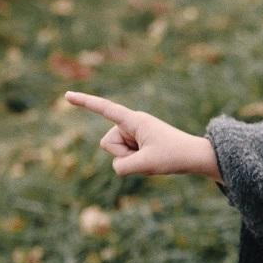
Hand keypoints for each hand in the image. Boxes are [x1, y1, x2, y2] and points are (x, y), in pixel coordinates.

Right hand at [65, 90, 220, 180]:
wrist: (195, 157)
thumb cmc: (174, 156)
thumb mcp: (146, 164)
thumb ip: (123, 167)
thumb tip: (117, 167)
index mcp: (134, 121)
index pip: (105, 109)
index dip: (85, 102)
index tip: (67, 95)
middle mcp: (131, 124)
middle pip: (107, 144)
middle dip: (122, 154)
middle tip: (148, 155)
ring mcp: (134, 134)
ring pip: (116, 154)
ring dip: (131, 160)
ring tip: (152, 157)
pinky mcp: (138, 143)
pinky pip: (125, 158)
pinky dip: (136, 163)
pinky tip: (153, 159)